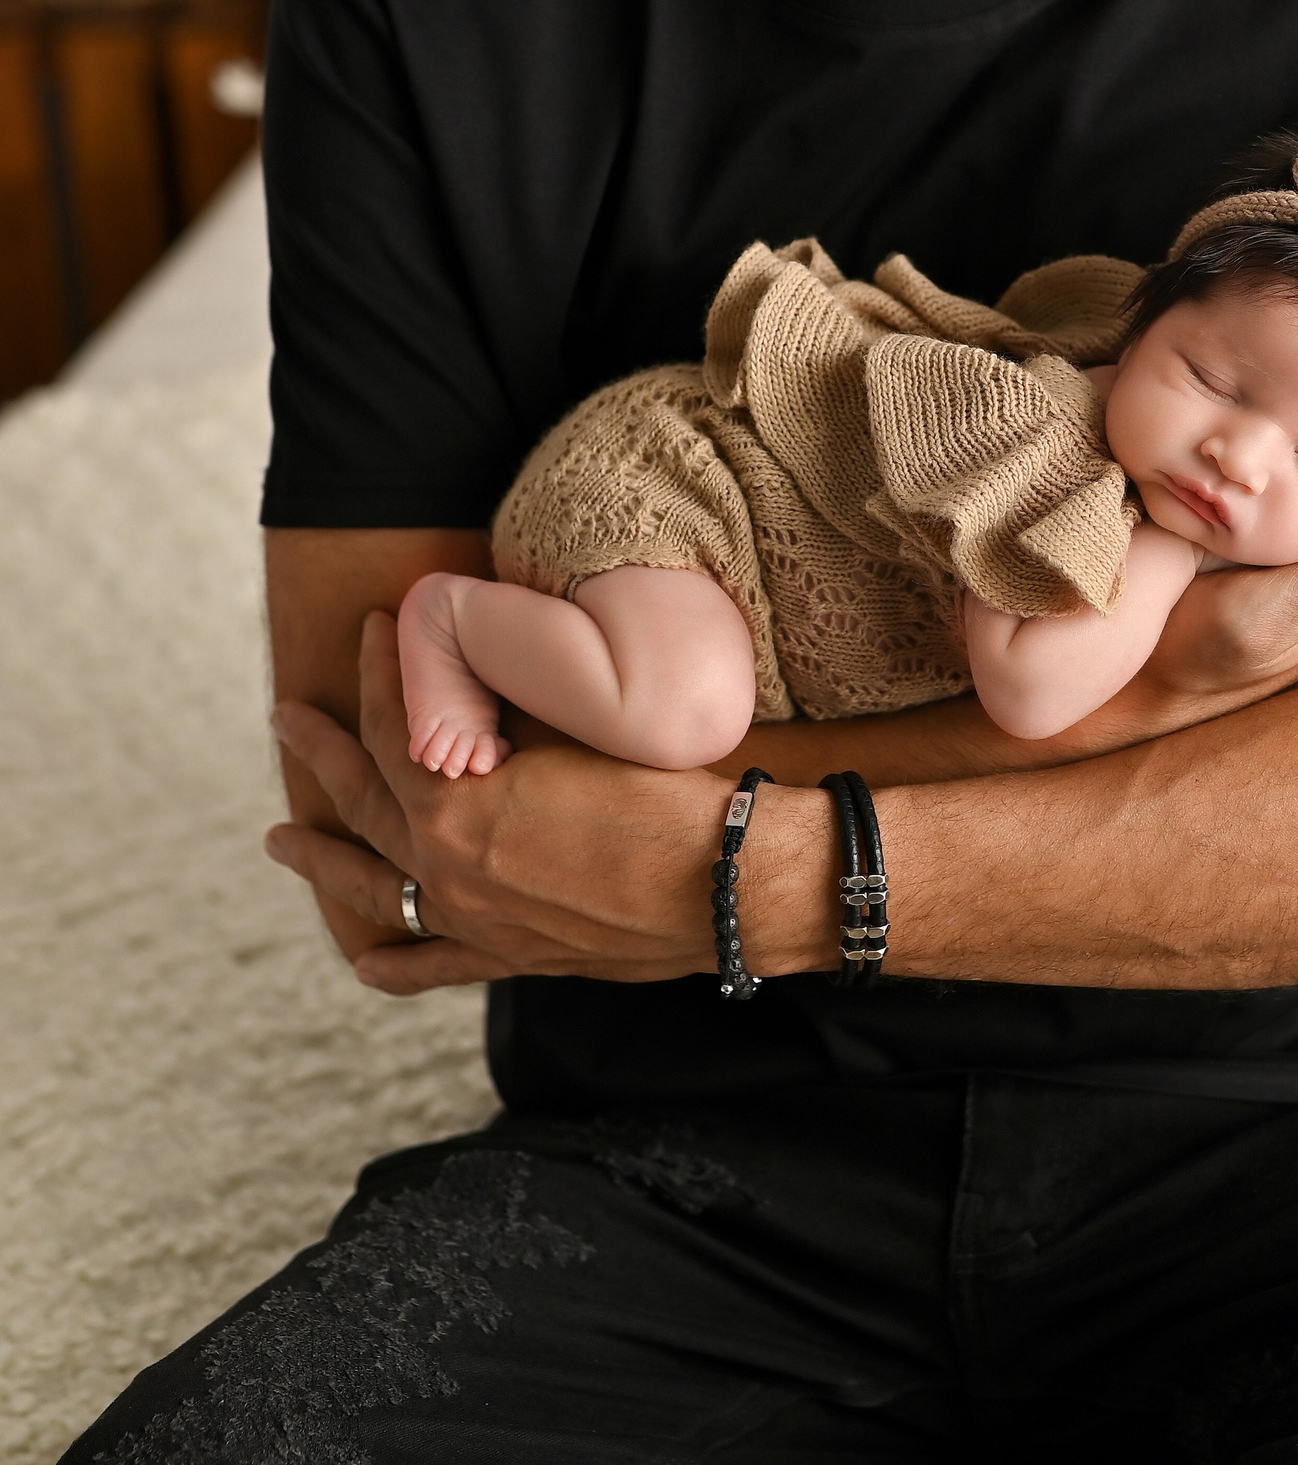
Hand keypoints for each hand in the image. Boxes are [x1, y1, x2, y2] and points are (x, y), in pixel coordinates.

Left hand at [263, 609, 767, 995]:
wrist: (727, 880)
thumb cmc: (661, 791)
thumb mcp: (572, 725)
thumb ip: (503, 705)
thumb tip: (463, 670)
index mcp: (454, 805)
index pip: (395, 722)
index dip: (379, 667)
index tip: (370, 625)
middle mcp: (445, 867)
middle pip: (362, 798)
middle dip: (321, 749)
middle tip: (285, 714)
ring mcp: (471, 920)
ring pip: (373, 886)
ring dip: (320, 859)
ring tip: (278, 839)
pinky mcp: (510, 956)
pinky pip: (430, 965)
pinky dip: (390, 962)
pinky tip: (361, 958)